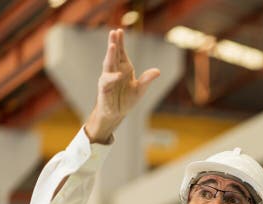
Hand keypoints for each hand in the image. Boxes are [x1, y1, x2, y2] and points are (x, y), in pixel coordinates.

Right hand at [85, 28, 160, 142]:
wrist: (117, 113)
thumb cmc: (126, 99)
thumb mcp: (140, 89)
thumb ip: (147, 80)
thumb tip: (157, 71)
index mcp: (124, 68)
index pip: (121, 53)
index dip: (120, 42)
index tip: (120, 31)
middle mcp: (115, 71)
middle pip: (113, 54)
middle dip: (114, 43)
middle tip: (114, 32)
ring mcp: (109, 79)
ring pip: (108, 64)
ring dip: (110, 55)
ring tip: (112, 45)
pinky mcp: (104, 88)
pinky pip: (107, 81)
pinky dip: (112, 78)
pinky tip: (119, 75)